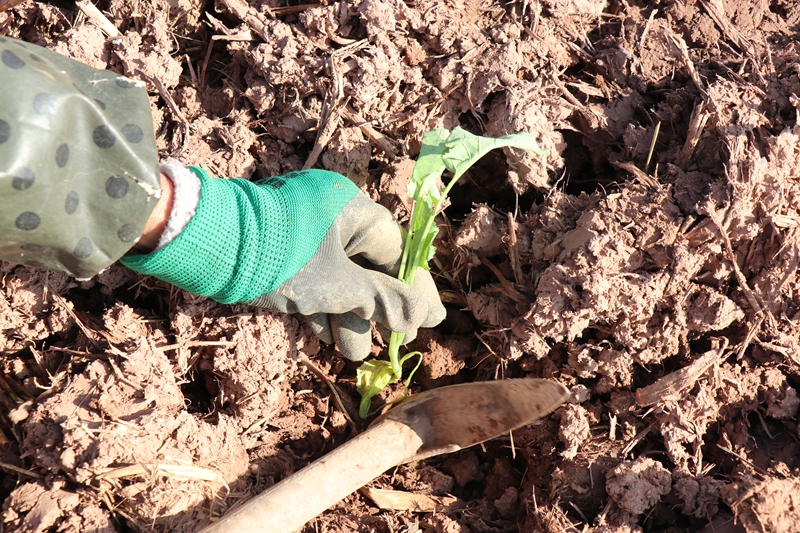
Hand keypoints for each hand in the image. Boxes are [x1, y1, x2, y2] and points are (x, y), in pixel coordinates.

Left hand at [122, 167, 445, 360]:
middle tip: (381, 345)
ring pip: (338, 273)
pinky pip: (313, 273)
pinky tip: (324, 334)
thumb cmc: (282, 261)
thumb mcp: (341, 287)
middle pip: (367, 265)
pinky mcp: (281, 245)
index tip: (414, 324)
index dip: (406, 291)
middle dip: (372, 311)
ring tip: (348, 352)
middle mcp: (332, 213)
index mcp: (353, 208)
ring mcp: (304, 229)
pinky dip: (320, 302)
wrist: (205, 247)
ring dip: (345, 314)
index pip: (396, 251)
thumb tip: (432, 316)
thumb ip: (386, 302)